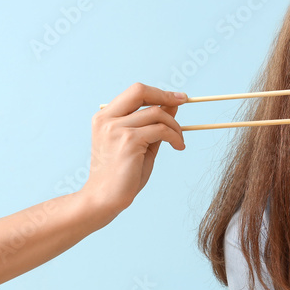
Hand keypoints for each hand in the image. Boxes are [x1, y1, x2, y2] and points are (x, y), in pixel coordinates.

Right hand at [79, 83, 185, 220]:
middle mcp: (107, 119)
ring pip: (156, 113)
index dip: (158, 92)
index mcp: (105, 117)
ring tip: (179, 141)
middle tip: (185, 100)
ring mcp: (116, 129)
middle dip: (166, 94)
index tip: (178, 97)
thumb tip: (172, 105)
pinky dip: (175, 137)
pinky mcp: (128, 141)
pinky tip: (179, 147)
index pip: (134, 92)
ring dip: (175, 126)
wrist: (105, 198)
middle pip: (140, 91)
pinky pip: (161, 130)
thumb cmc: (123, 174)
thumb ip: (153, 124)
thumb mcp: (141, 143)